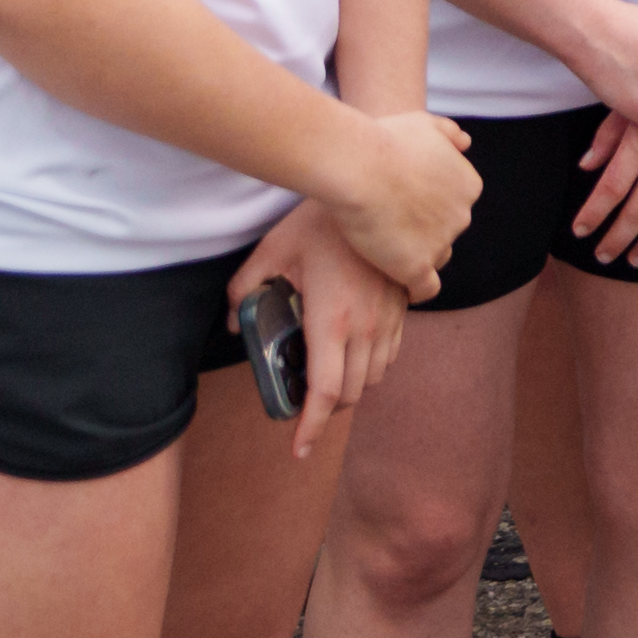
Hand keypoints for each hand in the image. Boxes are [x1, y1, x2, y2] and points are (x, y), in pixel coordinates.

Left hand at [241, 193, 415, 430]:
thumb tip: (234, 323)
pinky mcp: (403, 305)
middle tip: (303, 404)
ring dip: (352, 386)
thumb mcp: (271, 253)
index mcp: (331, 322)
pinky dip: (372, 364)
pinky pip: (392, 352)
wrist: (373, 188)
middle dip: (328, 408)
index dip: (312, 428)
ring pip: (375, 376)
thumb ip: (245, 291)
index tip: (298, 449)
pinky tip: (353, 349)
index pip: (326, 393)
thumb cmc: (318, 222)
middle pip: (352, 392)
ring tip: (327, 375)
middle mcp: (366, 327)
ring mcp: (390, 317)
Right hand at [316, 104, 476, 302]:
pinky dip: (414, 290)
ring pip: (434, 258)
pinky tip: (398, 286)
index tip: (405, 208)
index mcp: (468, 185)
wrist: (359, 166)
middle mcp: (462, 215)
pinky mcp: (417, 267)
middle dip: (422, 232)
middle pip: (445, 233)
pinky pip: (425, 289)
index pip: (454, 206)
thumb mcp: (423, 123)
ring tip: (387, 254)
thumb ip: (448, 133)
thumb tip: (464, 143)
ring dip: (416, 258)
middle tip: (388, 229)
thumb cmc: (384, 139)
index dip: (429, 209)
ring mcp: (442, 243)